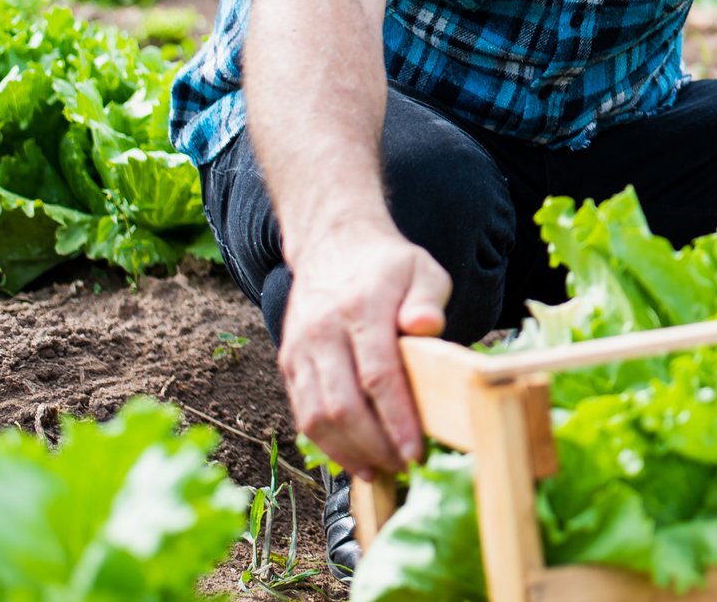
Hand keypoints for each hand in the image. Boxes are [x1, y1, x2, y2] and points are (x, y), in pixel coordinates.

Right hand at [277, 225, 450, 479]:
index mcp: (361, 307)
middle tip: (404, 465)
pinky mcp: (289, 362)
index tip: (416, 450)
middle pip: (343, 404)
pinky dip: (328, 443)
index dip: (397, 420)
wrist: (333, 245)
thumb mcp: (422, 269)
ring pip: (316, 416)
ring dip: (349, 452)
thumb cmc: (388, 266)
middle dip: (375, 445)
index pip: (378, 375)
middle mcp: (323, 330)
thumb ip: (428, 298)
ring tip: (382, 470)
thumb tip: (426, 327)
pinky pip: (303, 413)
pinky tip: (355, 458)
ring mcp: (300, 348)